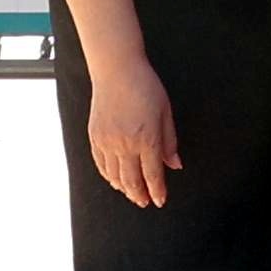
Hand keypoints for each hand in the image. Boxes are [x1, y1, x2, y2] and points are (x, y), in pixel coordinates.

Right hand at [86, 54, 179, 208]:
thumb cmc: (144, 85)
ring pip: (114, 176)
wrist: (116, 69)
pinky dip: (108, 176)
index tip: (160, 200)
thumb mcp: (165, 111)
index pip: (153, 175)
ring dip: (124, 189)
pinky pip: (100, 164)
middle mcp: (125, 144)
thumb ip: (169, 141)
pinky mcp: (95, 136)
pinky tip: (114, 179)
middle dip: (139, 195)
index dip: (157, 191)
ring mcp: (107, 142)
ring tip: (131, 193)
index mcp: (146, 139)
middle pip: (132, 181)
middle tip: (145, 202)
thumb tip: (175, 164)